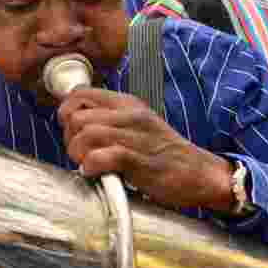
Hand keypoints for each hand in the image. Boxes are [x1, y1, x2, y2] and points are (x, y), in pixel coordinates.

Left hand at [58, 87, 234, 211]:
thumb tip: (74, 127)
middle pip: (76, 116)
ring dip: (79, 154)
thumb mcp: (137, 126)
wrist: (201, 174)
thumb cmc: (165, 155)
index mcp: (127, 104)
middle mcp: (130, 115)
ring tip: (88, 164)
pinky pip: (102, 157)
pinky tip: (97, 173)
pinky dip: (92, 166)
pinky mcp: (140, 160)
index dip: (66, 113)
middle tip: (80, 154)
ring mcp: (135, 136)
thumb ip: (109, 121)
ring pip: (85, 134)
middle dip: (69, 138)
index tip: (72, 132)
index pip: (79, 94)